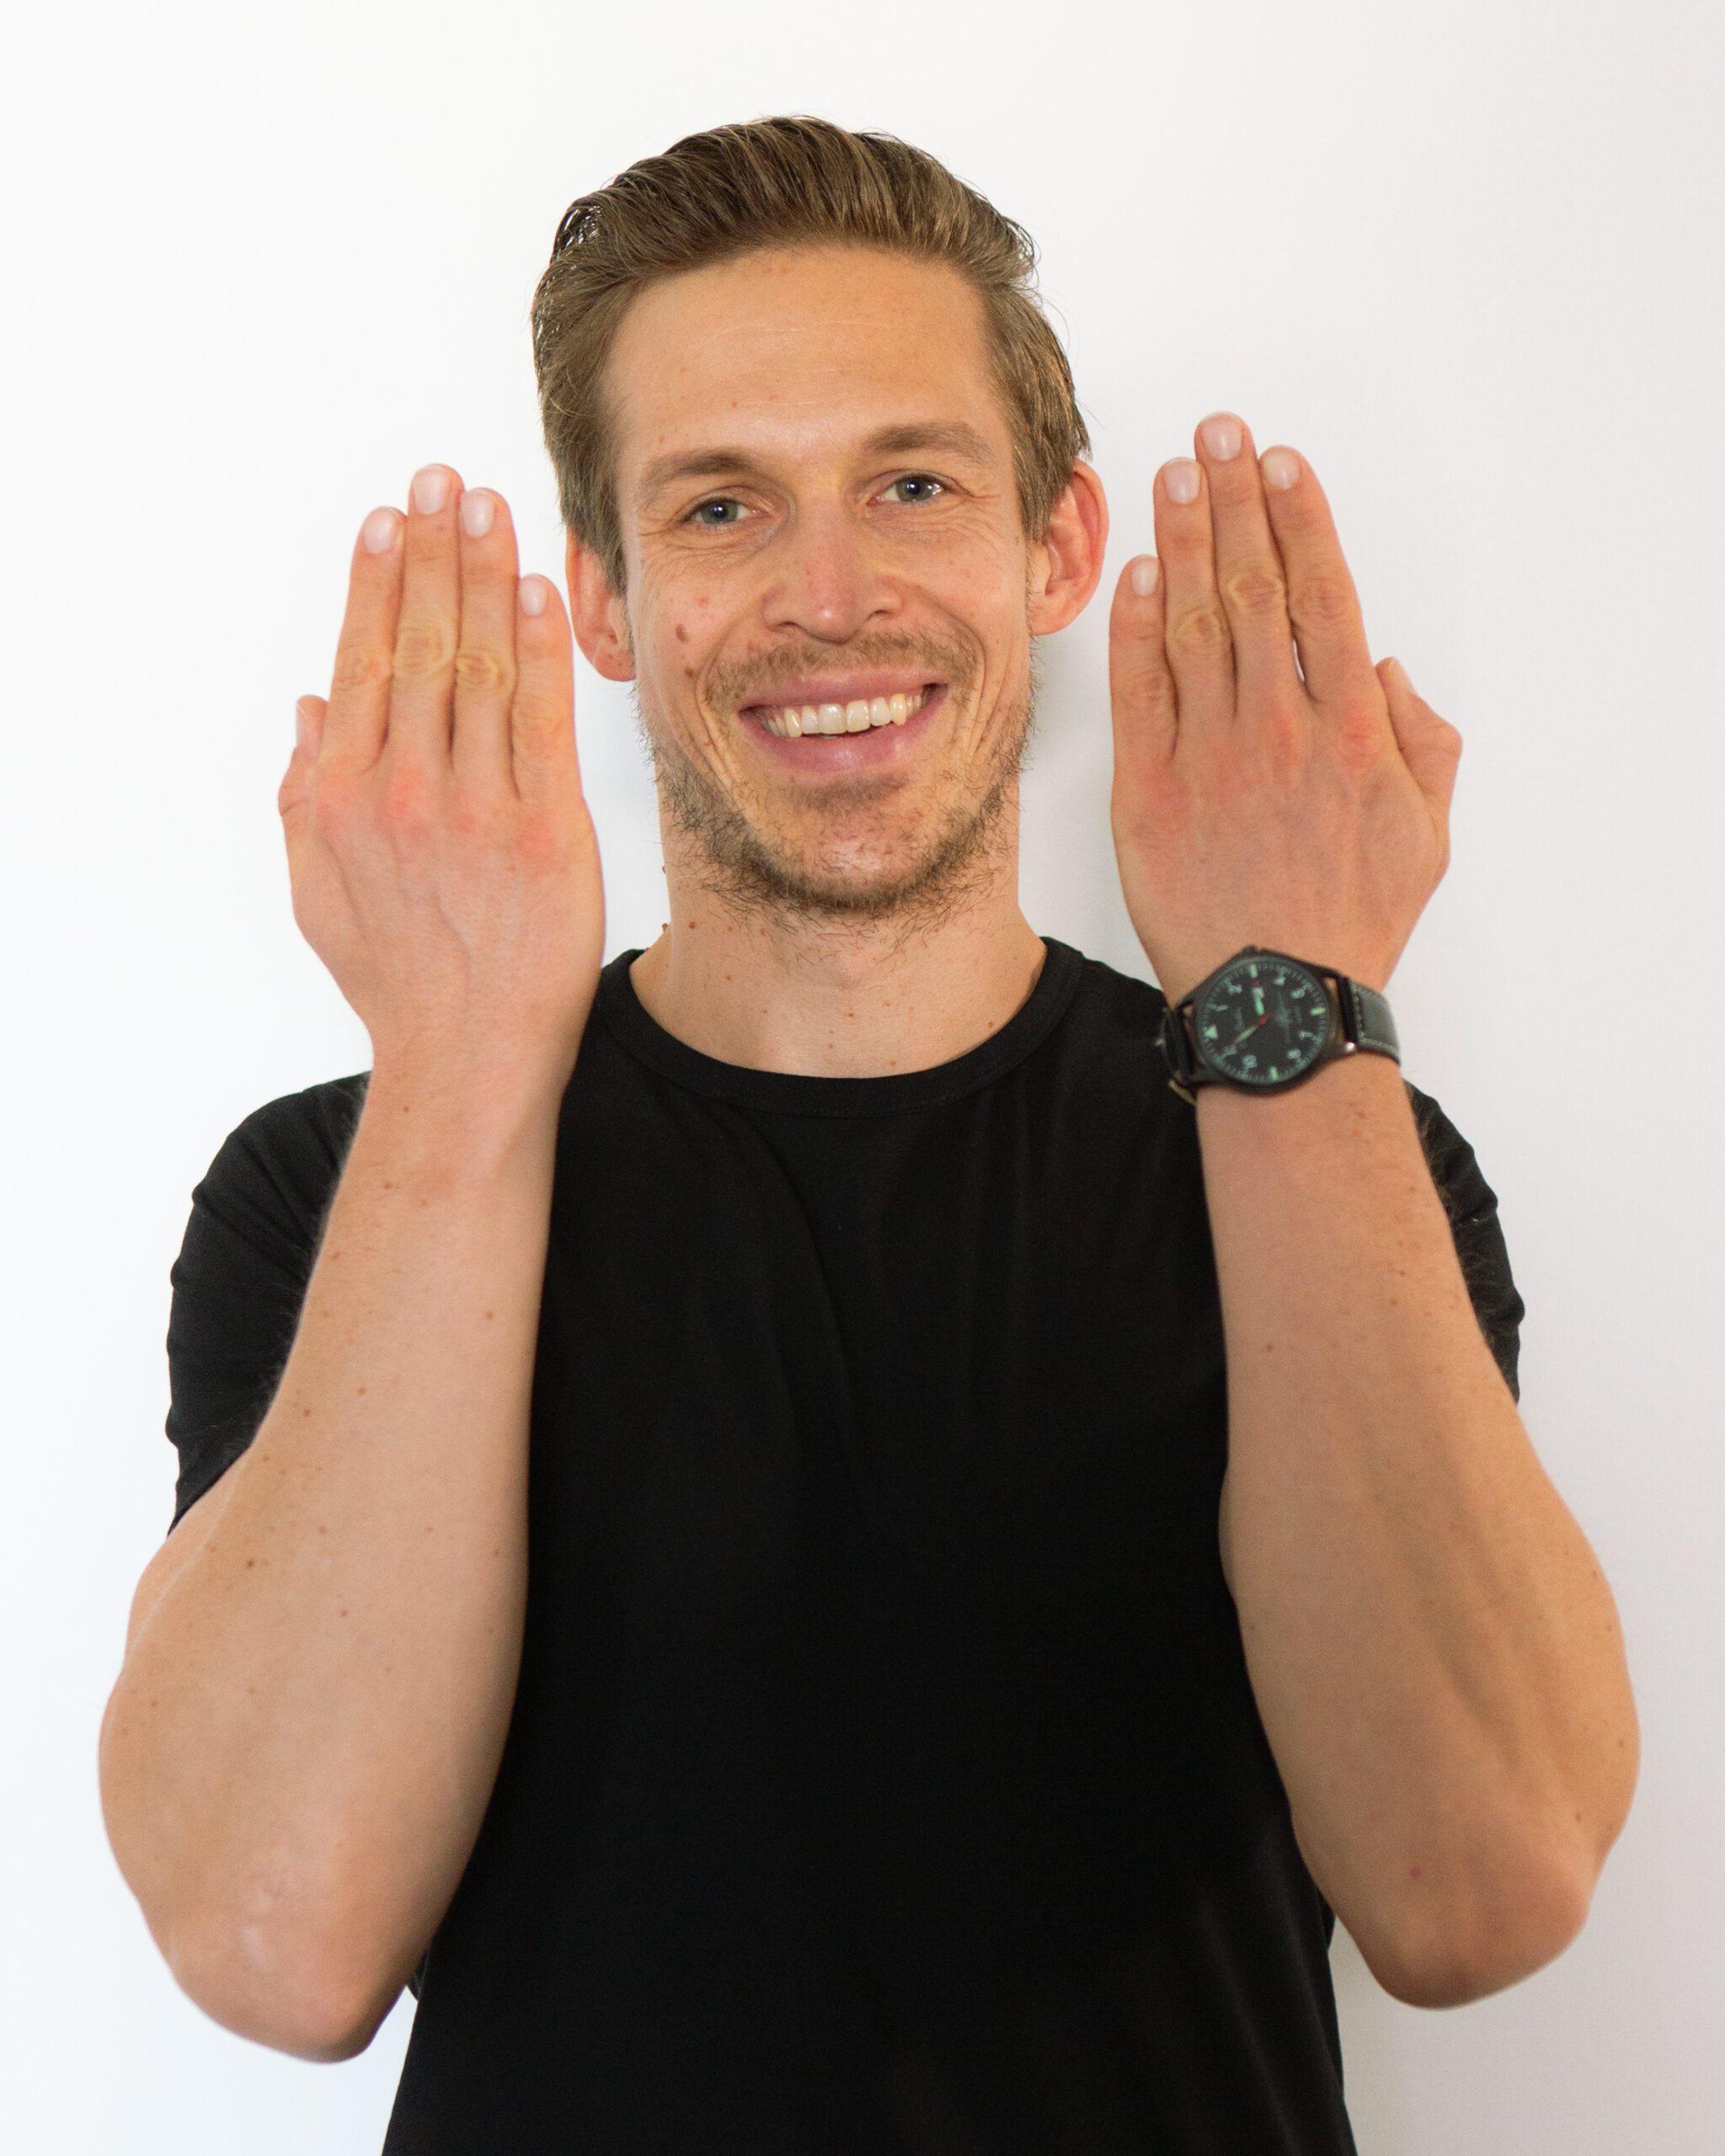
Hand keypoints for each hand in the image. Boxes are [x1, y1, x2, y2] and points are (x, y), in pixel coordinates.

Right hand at [279, 465, 605, 1095]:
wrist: (468, 1056)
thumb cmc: (397, 980)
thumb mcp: (317, 892)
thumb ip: (304, 796)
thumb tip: (308, 708)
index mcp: (344, 796)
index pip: (363, 660)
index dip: (378, 580)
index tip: (389, 519)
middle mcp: (406, 790)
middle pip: (422, 643)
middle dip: (432, 550)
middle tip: (444, 479)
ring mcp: (478, 807)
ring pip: (482, 664)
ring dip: (485, 574)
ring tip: (489, 506)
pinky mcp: (546, 830)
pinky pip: (544, 717)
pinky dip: (541, 647)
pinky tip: (539, 589)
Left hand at [1106, 413, 1462, 1008]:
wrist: (1277, 1004)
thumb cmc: (1350, 925)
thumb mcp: (1427, 834)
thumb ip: (1424, 743)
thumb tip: (1391, 673)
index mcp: (1350, 729)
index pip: (1323, 595)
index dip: (1300, 520)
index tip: (1282, 464)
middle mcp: (1278, 726)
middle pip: (1254, 587)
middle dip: (1236, 501)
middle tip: (1219, 435)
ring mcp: (1209, 755)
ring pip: (1194, 623)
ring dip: (1184, 540)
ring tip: (1175, 475)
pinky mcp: (1148, 790)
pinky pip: (1140, 690)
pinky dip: (1136, 626)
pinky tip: (1137, 571)